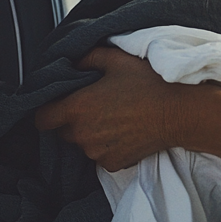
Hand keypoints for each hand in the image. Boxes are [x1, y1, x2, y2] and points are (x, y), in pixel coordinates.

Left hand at [34, 46, 201, 170]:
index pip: (42, 118)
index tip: (59, 104)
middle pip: (63, 131)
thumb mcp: (117, 60)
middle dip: (73, 119)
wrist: (179, 113)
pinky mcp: (112, 164)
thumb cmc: (149, 84)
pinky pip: (101, 155)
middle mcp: (82, 134)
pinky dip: (108, 145)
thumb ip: (88, 58)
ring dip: (91, 133)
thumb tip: (75, 62)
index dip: (47, 110)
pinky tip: (125, 130)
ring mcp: (96, 152)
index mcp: (77, 108)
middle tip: (96, 105)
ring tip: (116, 117)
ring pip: (83, 144)